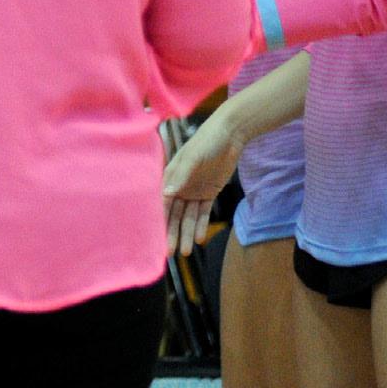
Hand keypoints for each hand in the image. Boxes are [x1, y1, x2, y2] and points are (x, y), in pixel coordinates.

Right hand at [162, 117, 244, 248]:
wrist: (230, 135)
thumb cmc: (206, 141)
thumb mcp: (193, 158)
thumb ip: (181, 176)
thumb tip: (166, 194)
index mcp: (170, 177)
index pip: (163, 203)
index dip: (160, 220)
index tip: (156, 238)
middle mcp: (179, 187)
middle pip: (174, 214)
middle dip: (171, 233)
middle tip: (169, 252)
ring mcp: (194, 191)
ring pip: (188, 217)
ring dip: (186, 233)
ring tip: (185, 252)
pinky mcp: (208, 194)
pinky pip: (202, 213)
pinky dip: (200, 225)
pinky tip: (198, 239)